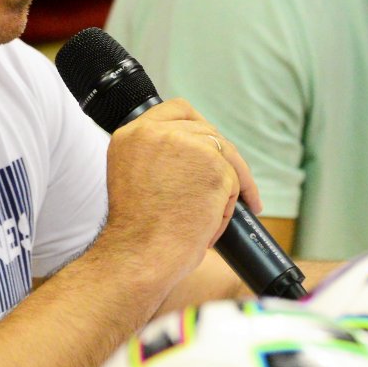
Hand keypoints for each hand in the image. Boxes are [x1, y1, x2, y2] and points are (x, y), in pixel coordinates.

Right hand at [97, 99, 262, 294]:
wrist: (139, 256)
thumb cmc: (137, 232)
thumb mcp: (135, 178)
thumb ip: (159, 157)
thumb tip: (198, 154)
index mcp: (132, 135)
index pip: (176, 110)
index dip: (199, 125)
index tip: (211, 144)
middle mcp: (156, 132)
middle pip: (207, 131)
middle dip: (222, 159)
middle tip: (232, 184)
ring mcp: (187, 146)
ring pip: (225, 156)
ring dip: (231, 184)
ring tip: (221, 214)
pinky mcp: (213, 166)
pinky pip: (235, 182)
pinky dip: (229, 206)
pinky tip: (214, 225)